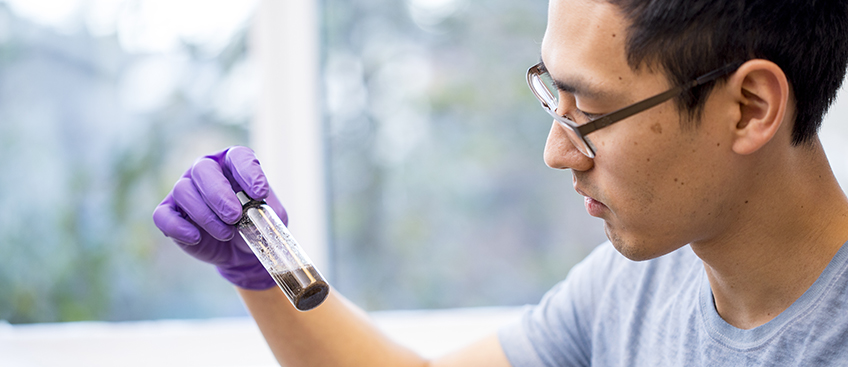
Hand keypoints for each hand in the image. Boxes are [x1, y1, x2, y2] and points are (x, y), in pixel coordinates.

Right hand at [152, 146, 287, 289]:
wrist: (243, 251)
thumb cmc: (255, 224)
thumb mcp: (269, 217)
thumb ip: (266, 211)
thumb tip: (254, 211)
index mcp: (233, 164)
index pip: (238, 156)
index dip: (249, 172)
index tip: (260, 192)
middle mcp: (206, 170)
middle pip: (203, 168)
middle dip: (219, 194)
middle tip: (235, 216)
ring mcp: (185, 190)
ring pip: (183, 191)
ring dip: (205, 215)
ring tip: (227, 233)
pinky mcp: (170, 212)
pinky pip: (163, 214)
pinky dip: (178, 227)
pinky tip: (196, 237)